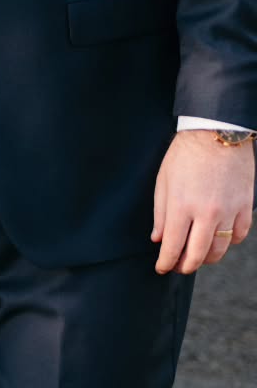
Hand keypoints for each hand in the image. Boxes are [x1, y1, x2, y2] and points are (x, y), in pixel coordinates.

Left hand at [152, 131, 254, 273]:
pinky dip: (229, 242)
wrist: (216, 135)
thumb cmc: (185, 155)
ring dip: (207, 258)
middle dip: (186, 266)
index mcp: (181, 205)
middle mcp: (206, 214)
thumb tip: (158, 239)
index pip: (173, 246)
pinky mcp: (245, 208)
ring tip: (196, 257)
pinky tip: (219, 239)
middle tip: (178, 267)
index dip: (166, 261)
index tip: (161, 268)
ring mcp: (229, 212)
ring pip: (220, 251)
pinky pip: (239, 237)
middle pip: (197, 255)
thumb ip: (161, 213)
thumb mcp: (163, 180)